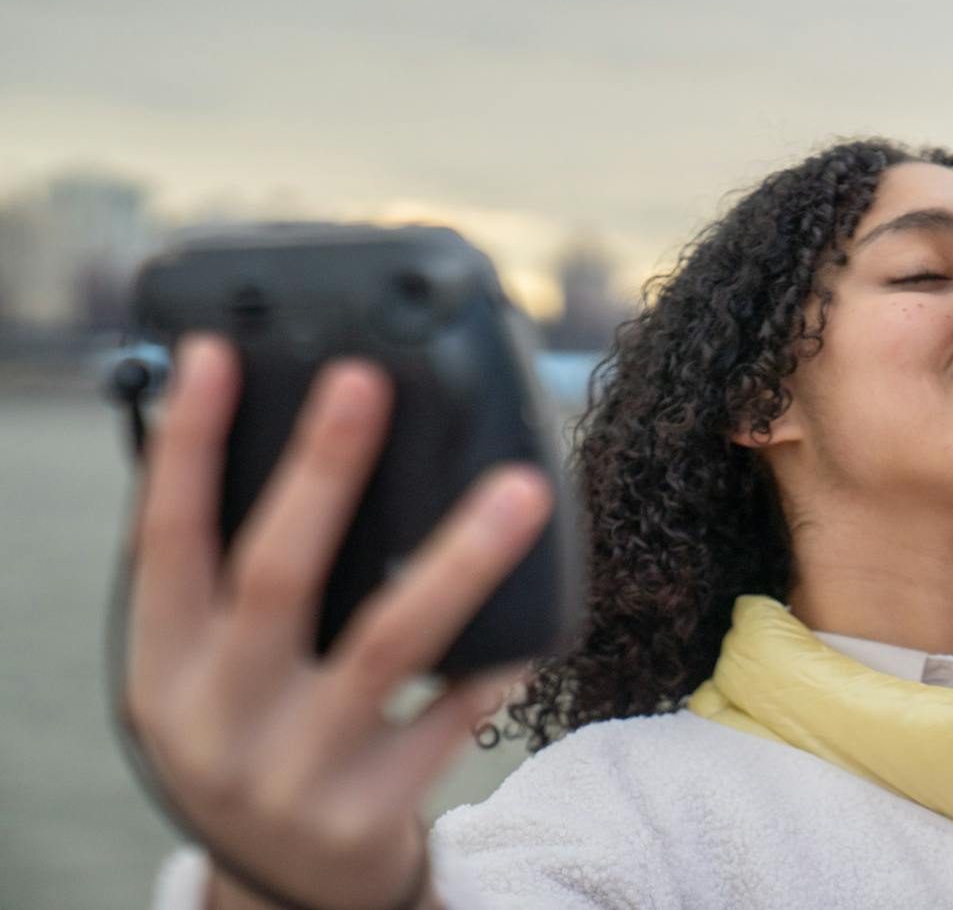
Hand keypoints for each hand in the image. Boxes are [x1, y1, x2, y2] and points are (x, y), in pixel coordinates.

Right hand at [122, 335, 547, 909]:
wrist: (287, 889)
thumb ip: (234, 582)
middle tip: (371, 380)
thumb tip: (294, 442)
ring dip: (458, 557)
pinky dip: (492, 661)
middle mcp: (215, 717)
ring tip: (521, 489)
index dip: (187, 444)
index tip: (218, 355)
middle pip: (275, 573)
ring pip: (387, 642)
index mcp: (162, 666)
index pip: (163, 539)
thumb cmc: (256, 740)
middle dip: (322, 470)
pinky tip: (532, 619)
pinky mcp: (367, 810)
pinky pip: (451, 717)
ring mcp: (291, 770)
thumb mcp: (211, 672)